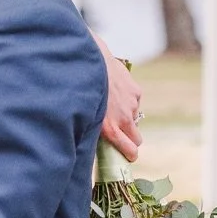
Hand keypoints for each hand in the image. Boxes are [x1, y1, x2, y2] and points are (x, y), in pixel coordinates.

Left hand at [93, 38, 142, 161]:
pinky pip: (134, 100)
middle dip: (131, 138)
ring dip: (126, 114)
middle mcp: (124, 118)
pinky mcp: (135, 91)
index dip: (130, 155)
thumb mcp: (83, 115)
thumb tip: (95, 139)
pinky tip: (114, 89)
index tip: (128, 155)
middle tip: (121, 132)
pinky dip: (127, 98)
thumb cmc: (79, 90)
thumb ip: (94, 128)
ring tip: (110, 103)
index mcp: (110, 129)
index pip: (131, 151)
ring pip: (134, 116)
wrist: (89, 62)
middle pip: (138, 139)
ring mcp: (131, 104)